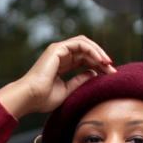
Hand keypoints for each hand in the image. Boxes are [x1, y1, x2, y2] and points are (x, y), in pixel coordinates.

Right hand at [0, 36, 115, 122]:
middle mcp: (61, 55)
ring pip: (85, 44)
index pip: (85, 60)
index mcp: (62, 64)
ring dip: (99, 52)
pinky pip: (80, 44)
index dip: (99, 65)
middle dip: (102, 59)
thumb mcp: (68, 90)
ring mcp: (59, 50)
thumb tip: (94, 73)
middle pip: (87, 51)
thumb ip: (80, 80)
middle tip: (113, 70)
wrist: (29, 98)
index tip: (111, 75)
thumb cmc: (43, 98)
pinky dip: (92, 50)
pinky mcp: (58, 49)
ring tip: (108, 64)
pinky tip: (100, 61)